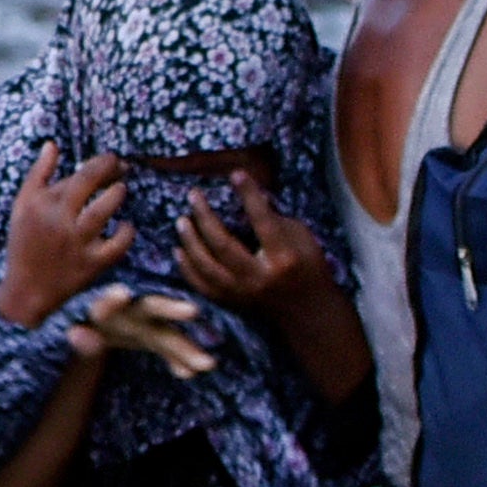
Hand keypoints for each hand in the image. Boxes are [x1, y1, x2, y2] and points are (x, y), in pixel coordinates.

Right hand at [0, 142, 130, 326]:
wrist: (26, 290)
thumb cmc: (24, 243)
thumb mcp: (22, 206)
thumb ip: (38, 174)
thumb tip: (52, 144)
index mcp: (44, 205)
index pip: (79, 175)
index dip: (101, 163)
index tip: (111, 159)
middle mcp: (60, 222)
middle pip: (91, 186)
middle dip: (111, 171)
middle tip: (122, 168)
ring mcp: (77, 244)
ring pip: (103, 211)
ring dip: (117, 195)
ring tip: (121, 190)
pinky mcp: (91, 265)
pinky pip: (116, 246)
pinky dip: (126, 233)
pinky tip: (126, 226)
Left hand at [70, 286, 214, 380]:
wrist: (89, 328)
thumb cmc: (79, 327)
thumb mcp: (72, 335)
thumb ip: (78, 337)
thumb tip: (79, 335)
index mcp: (101, 308)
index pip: (103, 304)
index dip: (110, 301)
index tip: (121, 294)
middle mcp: (127, 311)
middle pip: (149, 308)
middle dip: (169, 309)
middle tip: (191, 310)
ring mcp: (144, 325)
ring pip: (166, 334)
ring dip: (186, 348)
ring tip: (207, 364)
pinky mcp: (153, 338)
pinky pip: (169, 351)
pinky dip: (180, 361)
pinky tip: (190, 373)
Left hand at [174, 170, 329, 334]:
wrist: (308, 312)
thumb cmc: (307, 266)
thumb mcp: (302, 238)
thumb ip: (276, 218)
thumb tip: (251, 195)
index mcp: (282, 257)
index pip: (262, 221)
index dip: (248, 195)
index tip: (236, 173)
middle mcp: (260, 277)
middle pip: (224, 245)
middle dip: (205, 217)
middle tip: (193, 194)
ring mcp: (243, 293)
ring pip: (208, 268)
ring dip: (190, 242)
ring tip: (181, 220)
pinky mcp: (232, 304)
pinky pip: (202, 287)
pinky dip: (187, 269)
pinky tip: (178, 250)